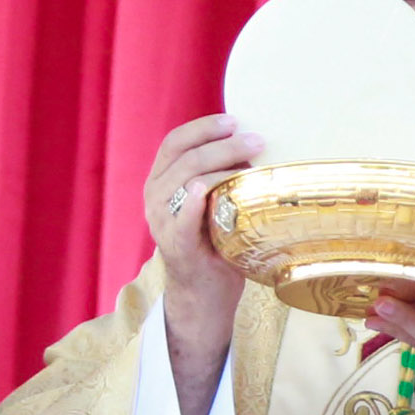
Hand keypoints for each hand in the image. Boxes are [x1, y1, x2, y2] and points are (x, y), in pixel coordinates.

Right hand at [142, 115, 261, 414]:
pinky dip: (190, 204)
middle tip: (256, 140)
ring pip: (184, 181)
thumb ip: (222, 175)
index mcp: (161, 181)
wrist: (204, 294)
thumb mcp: (216, 202)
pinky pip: (179, 222)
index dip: (202, 127)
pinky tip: (203, 190)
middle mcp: (155, 198)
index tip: (234, 119)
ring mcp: (161, 223)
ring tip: (249, 161)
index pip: (175, 142)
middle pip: (184, 157)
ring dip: (217, 165)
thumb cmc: (216, 242)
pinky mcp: (175, 248)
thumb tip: (260, 143)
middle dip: (221, 144)